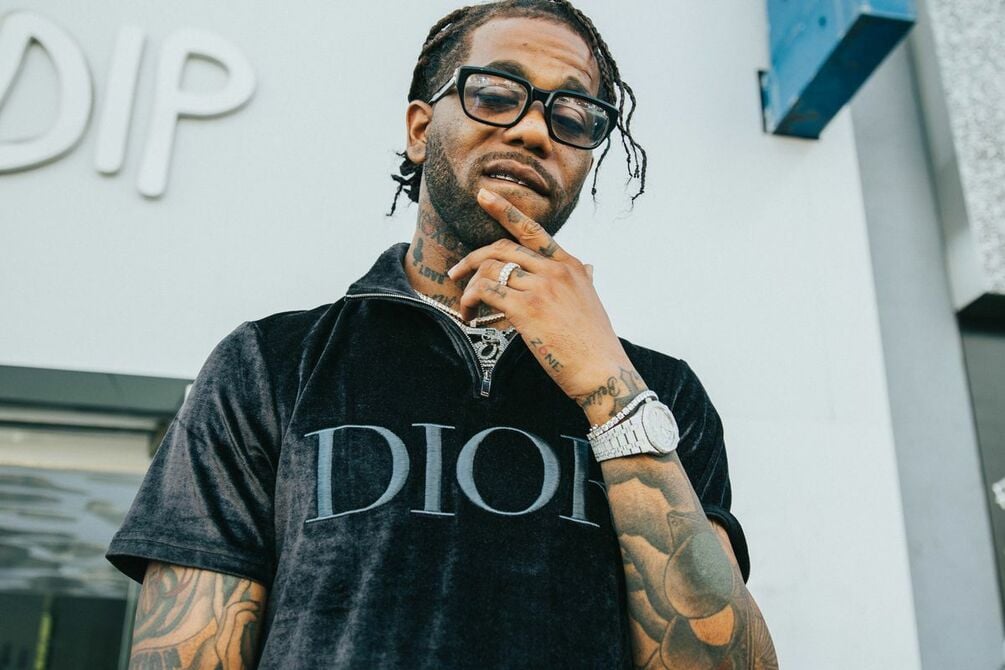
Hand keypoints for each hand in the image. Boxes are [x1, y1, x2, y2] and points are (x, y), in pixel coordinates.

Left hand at [447, 188, 646, 414]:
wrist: (601, 369)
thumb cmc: (595, 342)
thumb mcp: (593, 300)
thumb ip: (586, 280)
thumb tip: (591, 267)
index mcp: (570, 264)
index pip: (532, 230)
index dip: (504, 210)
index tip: (483, 195)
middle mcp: (555, 270)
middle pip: (502, 249)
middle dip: (472, 259)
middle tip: (456, 273)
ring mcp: (540, 288)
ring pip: (490, 271)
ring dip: (470, 289)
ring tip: (467, 308)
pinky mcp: (526, 309)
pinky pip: (486, 292)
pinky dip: (471, 302)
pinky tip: (471, 317)